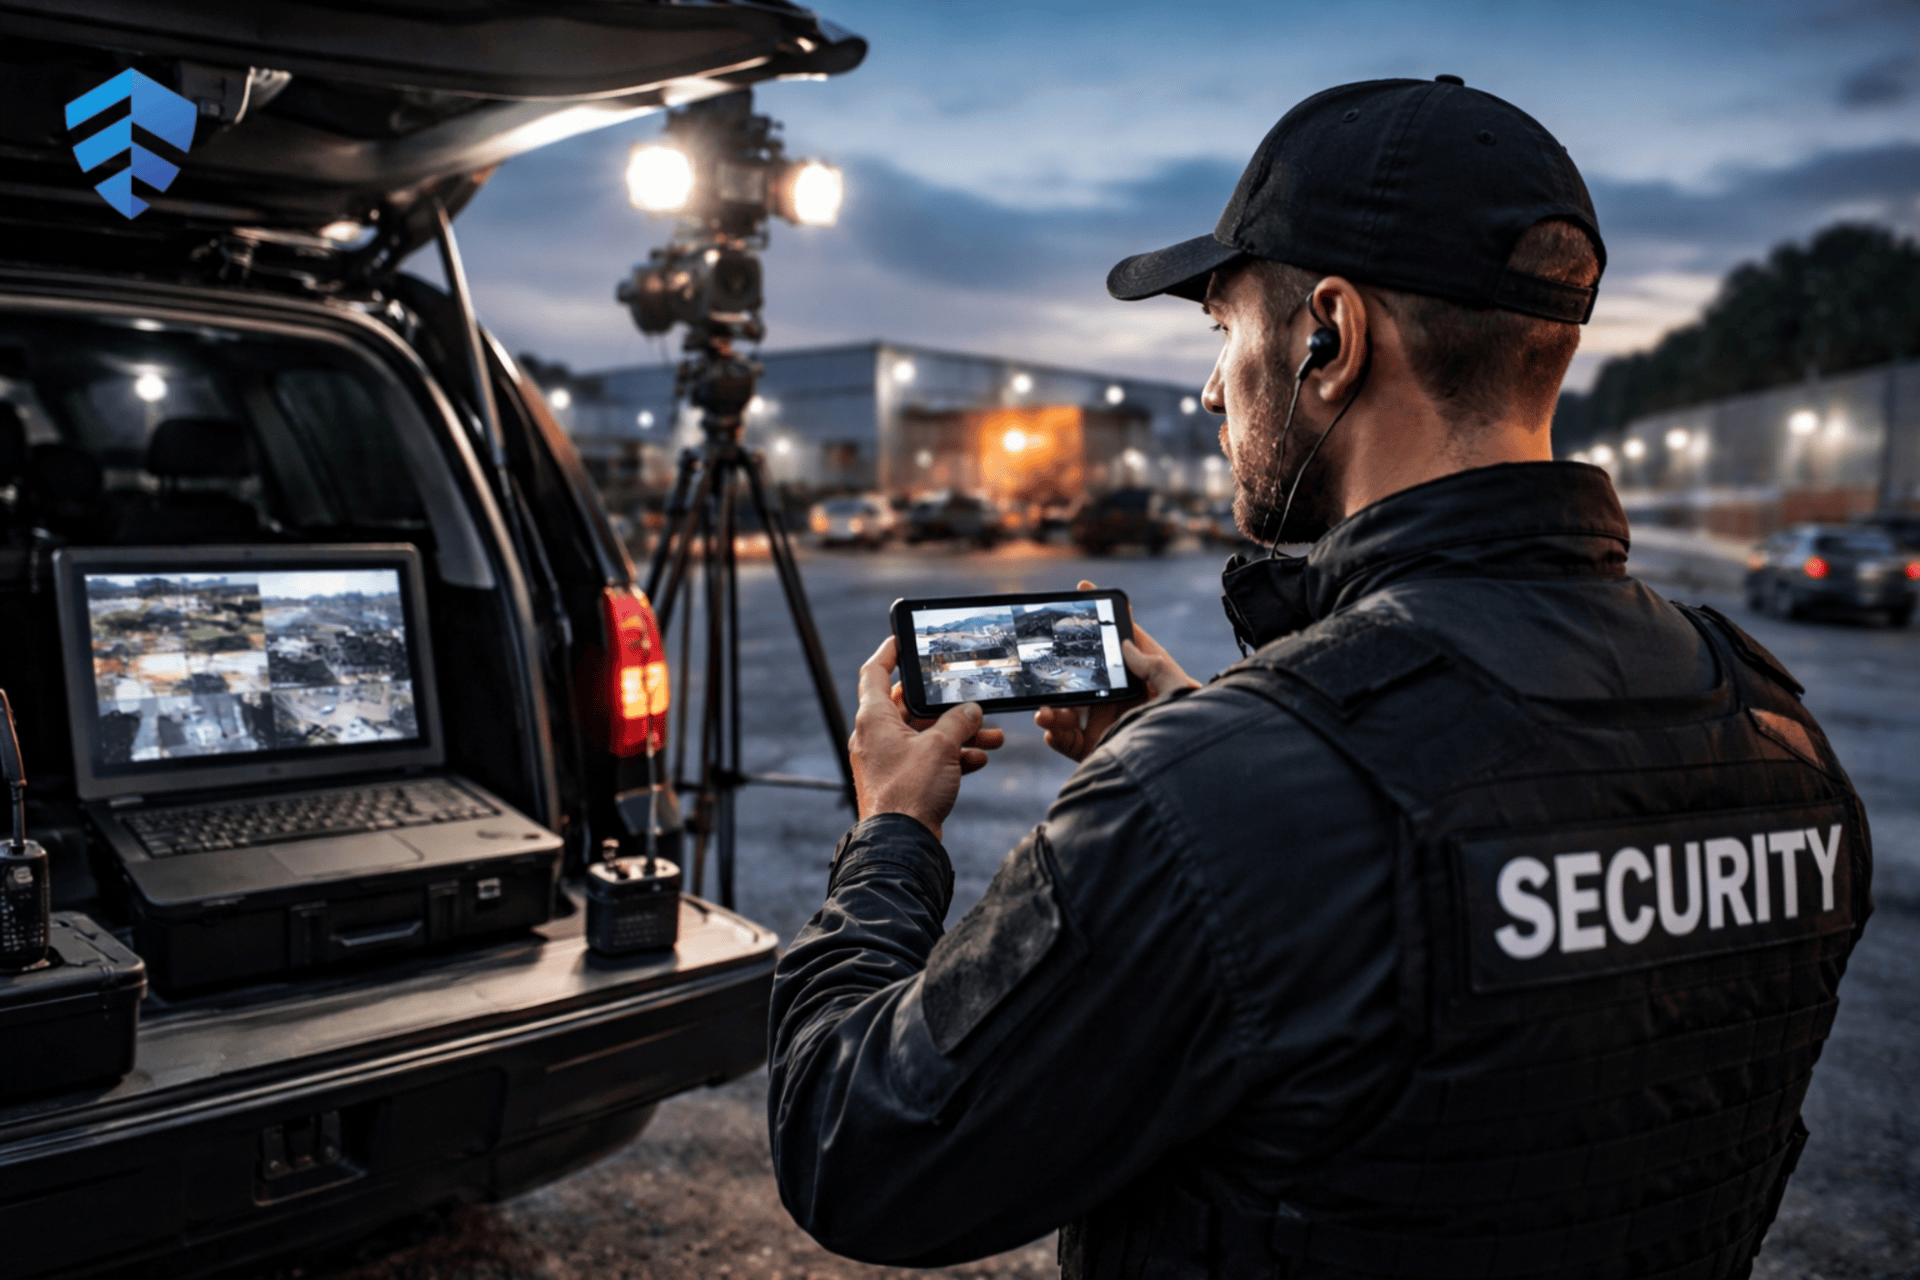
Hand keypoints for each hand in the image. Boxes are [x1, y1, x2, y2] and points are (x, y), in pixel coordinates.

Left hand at [850, 635, 1005, 840]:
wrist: (902, 844)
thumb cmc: (910, 792)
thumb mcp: (941, 747)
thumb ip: (958, 721)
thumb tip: (971, 710)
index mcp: (874, 719)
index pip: (875, 673)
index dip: (890, 651)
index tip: (903, 638)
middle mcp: (876, 736)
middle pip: (911, 706)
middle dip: (947, 705)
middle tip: (971, 697)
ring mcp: (888, 760)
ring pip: (925, 735)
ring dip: (959, 733)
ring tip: (993, 735)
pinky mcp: (901, 781)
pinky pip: (928, 759)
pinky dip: (953, 756)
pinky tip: (979, 758)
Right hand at [1033, 580, 1198, 762]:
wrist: (1183, 771)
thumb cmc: (1190, 724)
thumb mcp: (1176, 688)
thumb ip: (1151, 664)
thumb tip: (1125, 642)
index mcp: (1141, 677)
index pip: (1120, 639)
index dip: (1103, 615)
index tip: (1084, 588)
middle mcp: (1120, 699)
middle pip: (1082, 676)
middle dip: (1058, 671)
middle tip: (1042, 666)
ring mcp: (1106, 725)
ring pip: (1067, 709)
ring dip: (1050, 708)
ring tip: (1045, 712)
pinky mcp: (1096, 751)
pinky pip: (1066, 741)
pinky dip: (1054, 735)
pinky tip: (1051, 731)